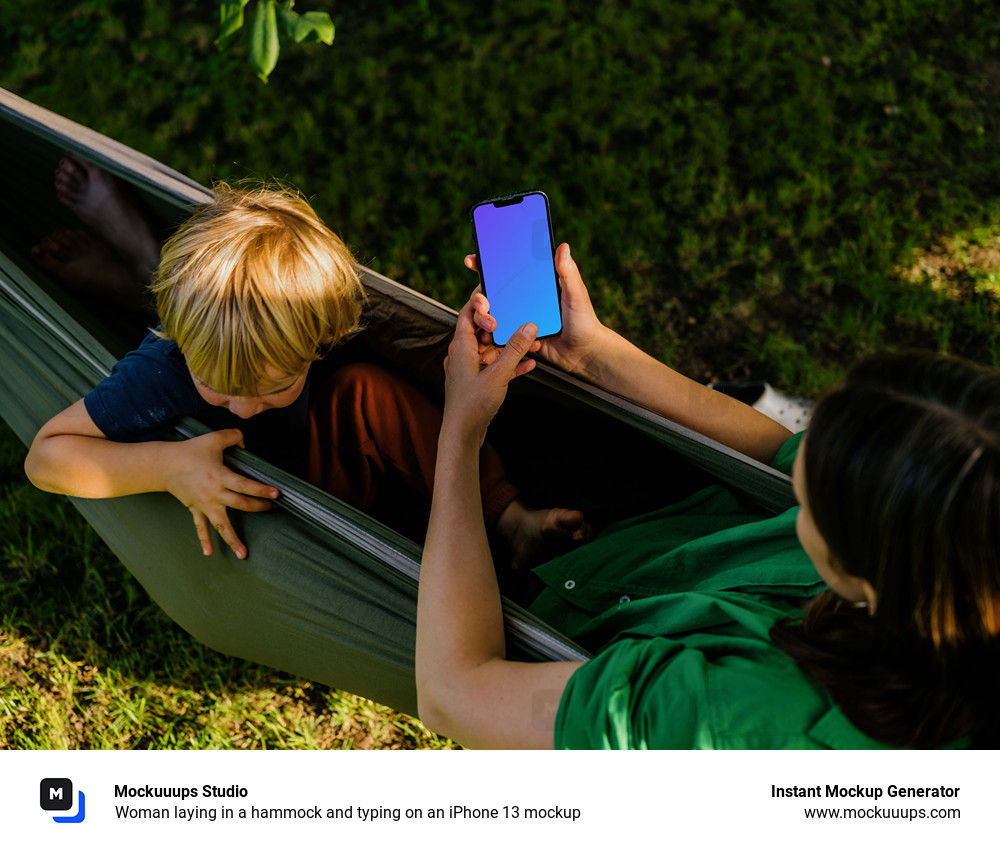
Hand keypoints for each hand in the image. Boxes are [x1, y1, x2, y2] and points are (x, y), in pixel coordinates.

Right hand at [161, 429, 278, 558]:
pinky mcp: (195, 509)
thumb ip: (233, 436)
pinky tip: (209, 552)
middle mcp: (214, 494)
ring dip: (232, 539)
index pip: (245, 486)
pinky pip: (200, 527)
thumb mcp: (213, 438)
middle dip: (259, 507)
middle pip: (241, 505)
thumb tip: (245, 441)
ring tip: (243, 554)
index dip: (262, 490)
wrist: (164, 465)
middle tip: (274, 509)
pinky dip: (204, 539)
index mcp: (220, 476)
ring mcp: (204, 504)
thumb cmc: (190, 451)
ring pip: (221, 524)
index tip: (276, 494)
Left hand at [442, 298, 538, 444]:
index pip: (468, 313)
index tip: (497, 294)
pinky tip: (529, 364)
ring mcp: (470, 368)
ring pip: (493, 350)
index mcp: (461, 346)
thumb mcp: (498, 373)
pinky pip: (495, 366)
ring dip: (512, 348)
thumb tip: (529, 327)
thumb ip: (514, 349)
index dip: (481, 302)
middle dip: (506, 327)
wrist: (463, 434)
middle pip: (484, 331)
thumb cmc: (472, 405)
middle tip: (523, 322)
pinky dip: (510, 364)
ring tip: (533, 344)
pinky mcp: (478, 382)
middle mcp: (463, 354)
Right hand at [464, 242, 611, 379]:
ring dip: (483, 318)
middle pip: (490, 293)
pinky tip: (493, 339)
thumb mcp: (576, 295)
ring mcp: (517, 319)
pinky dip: (493, 337)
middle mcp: (522, 300)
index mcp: (533, 285)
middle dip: (479, 298)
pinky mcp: (517, 338)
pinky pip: (499, 336)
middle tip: (483, 304)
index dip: (486, 264)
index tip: (472, 260)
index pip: (506, 270)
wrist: (584, 354)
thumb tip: (563, 246)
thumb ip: (568, 272)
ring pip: (490, 315)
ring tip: (490, 325)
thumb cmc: (584, 322)